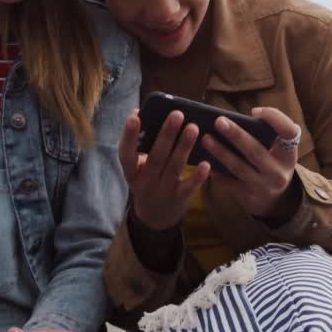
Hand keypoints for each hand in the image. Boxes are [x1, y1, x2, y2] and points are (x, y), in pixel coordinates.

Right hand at [119, 108, 210, 230]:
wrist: (156, 217)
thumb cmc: (148, 181)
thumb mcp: (138, 169)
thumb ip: (143, 147)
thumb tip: (149, 114)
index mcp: (131, 172)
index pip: (126, 154)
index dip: (129, 135)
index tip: (135, 115)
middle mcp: (145, 183)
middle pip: (156, 157)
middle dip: (166, 134)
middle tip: (177, 114)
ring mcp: (162, 191)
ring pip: (173, 167)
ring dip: (183, 147)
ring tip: (193, 127)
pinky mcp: (179, 199)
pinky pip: (189, 187)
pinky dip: (197, 176)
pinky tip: (206, 163)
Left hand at [201, 106, 301, 220]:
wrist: (274, 199)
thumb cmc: (271, 162)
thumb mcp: (278, 151)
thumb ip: (265, 133)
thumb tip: (239, 119)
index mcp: (288, 154)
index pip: (288, 131)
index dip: (273, 118)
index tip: (254, 111)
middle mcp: (279, 172)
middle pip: (256, 151)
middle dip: (236, 135)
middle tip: (218, 121)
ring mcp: (264, 187)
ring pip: (239, 168)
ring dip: (221, 153)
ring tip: (206, 139)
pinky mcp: (249, 198)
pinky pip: (229, 183)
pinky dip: (217, 171)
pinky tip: (204, 161)